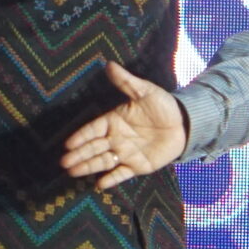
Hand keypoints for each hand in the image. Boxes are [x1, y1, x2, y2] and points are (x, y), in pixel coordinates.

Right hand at [59, 61, 190, 188]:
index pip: (93, 130)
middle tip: (64, 162)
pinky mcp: (137, 166)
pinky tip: (100, 184)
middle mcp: (115, 138)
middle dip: (78, 155)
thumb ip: (126, 82)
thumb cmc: (163, 106)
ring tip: (73, 172)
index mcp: (113, 121)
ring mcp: (125, 153)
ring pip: (103, 161)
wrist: (184, 124)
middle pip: (93, 147)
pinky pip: (121, 174)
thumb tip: (109, 64)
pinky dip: (111, 179)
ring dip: (88, 166)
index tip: (68, 144)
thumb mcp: (145, 91)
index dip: (80, 137)